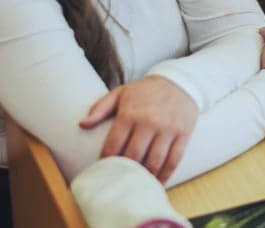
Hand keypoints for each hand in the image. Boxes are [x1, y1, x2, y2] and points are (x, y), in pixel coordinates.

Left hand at [80, 75, 196, 182]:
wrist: (180, 81)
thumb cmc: (146, 91)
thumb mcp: (121, 93)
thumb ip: (100, 108)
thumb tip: (82, 124)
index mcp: (130, 113)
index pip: (113, 145)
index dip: (106, 161)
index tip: (103, 169)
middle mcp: (149, 122)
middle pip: (133, 156)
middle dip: (124, 171)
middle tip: (119, 179)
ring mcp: (168, 129)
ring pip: (154, 161)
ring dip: (144, 176)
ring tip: (136, 183)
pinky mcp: (183, 134)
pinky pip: (173, 160)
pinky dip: (165, 175)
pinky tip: (157, 182)